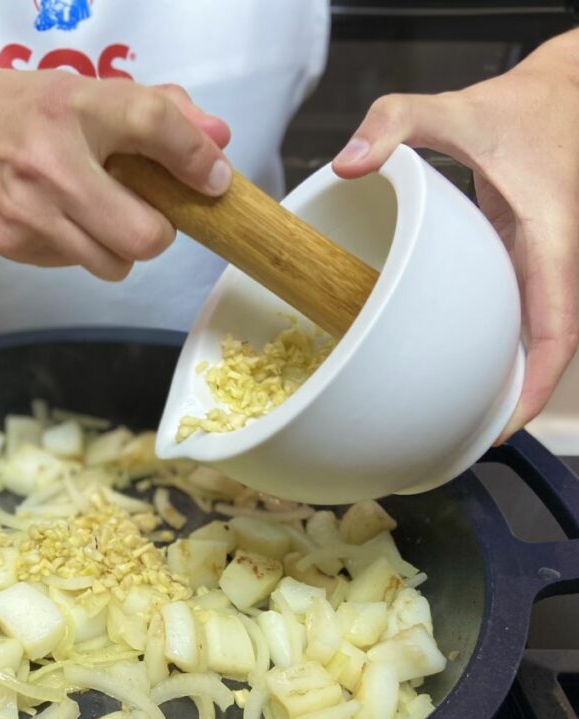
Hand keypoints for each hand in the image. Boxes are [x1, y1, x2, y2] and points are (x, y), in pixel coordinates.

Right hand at [0, 70, 231, 281]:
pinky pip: (76, 264)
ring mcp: (29, 212)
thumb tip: (217, 143)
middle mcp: (50, 163)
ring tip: (101, 215)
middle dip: (159, 232)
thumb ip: (155, 112)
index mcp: (72, 107)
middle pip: (143, 235)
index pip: (154, 126)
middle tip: (149, 214)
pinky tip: (59, 217)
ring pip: (114, 264)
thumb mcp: (83, 92)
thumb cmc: (19, 110)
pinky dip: (82, 248)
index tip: (212, 178)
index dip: (196, 158)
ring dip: (121, 248)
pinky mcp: (12, 244)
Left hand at [331, 31, 578, 437]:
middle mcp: (554, 261)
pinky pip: (520, 315)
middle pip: (544, 349)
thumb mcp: (455, 108)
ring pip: (534, 337)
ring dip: (503, 378)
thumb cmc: (521, 108)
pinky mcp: (526, 262)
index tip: (505, 425)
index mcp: (549, 239)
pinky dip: (495, 345)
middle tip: (462, 439)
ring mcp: (543, 265)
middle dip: (512, 399)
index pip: (557, 330)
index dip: (535, 386)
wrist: (562, 93)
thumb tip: (347, 163)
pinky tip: (457, 363)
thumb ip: (396, 122)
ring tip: (455, 419)